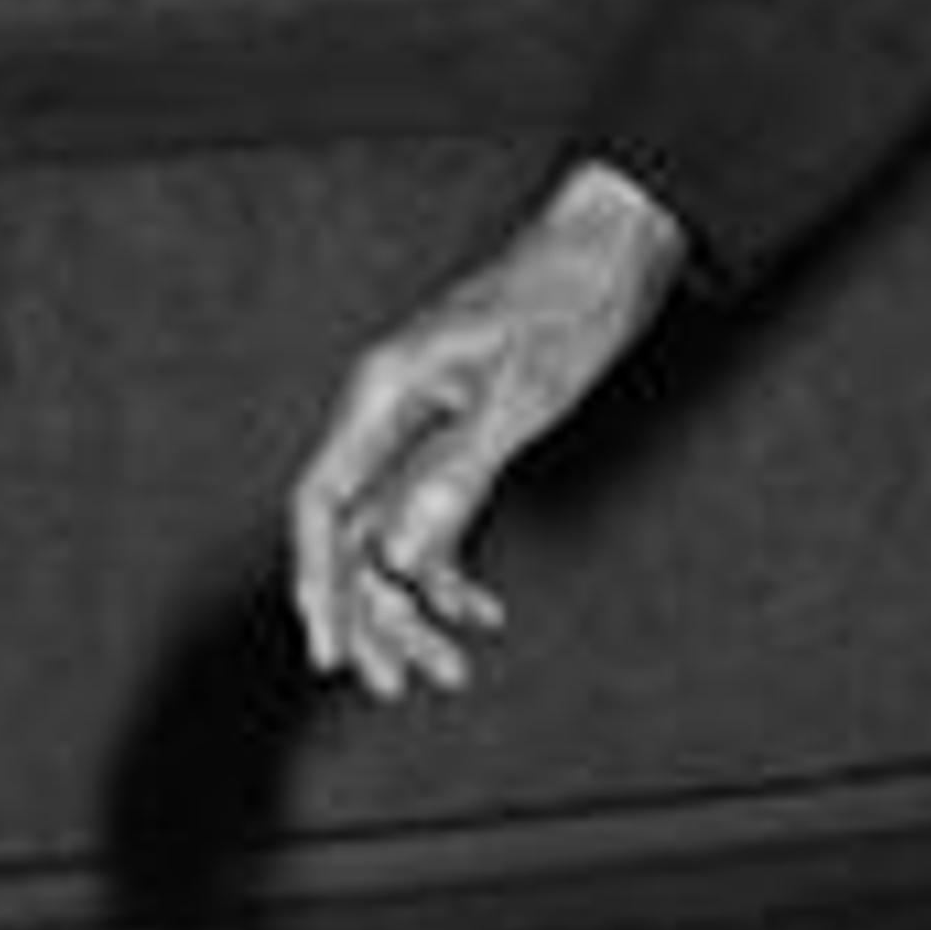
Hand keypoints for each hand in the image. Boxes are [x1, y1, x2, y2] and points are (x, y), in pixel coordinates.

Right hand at [286, 157, 686, 702]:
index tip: (332, 649)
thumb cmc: (568, 302)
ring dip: (416, 605)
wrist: (613, 247)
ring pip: (392, 535)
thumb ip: (457, 474)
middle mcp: (387, 412)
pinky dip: (451, 570)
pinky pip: (431, 518)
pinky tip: (482, 610)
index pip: (322, 503)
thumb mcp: (522, 395)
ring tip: (450, 666)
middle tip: (405, 682)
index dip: (318, 581)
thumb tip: (400, 557)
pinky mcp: (456, 434)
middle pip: (353, 533)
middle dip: (374, 613)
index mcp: (382, 392)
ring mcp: (419, 426)